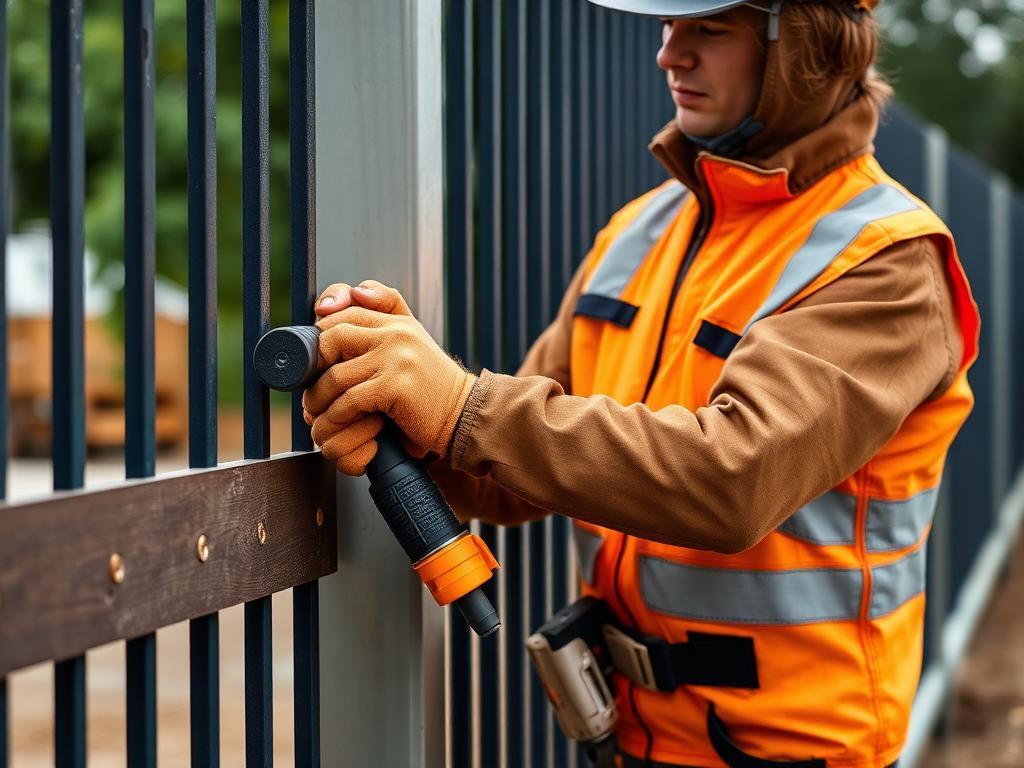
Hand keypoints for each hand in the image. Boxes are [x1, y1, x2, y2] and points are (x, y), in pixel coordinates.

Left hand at [303, 282, 475, 474]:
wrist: (463, 415)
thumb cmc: (432, 386)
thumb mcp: (413, 341)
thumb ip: (388, 313)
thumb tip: (354, 292)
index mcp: (398, 322)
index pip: (350, 304)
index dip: (324, 321)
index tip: (313, 348)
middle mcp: (397, 334)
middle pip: (335, 334)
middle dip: (314, 360)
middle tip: (308, 382)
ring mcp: (397, 359)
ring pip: (336, 373)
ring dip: (319, 397)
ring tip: (316, 410)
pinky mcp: (395, 386)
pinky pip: (350, 399)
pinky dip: (336, 415)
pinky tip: (336, 422)